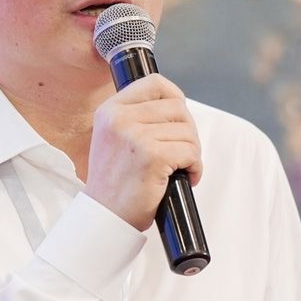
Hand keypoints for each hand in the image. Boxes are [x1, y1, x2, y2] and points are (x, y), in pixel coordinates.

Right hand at [83, 74, 202, 230]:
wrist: (105, 216)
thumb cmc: (114, 184)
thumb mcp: (113, 139)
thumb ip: (135, 118)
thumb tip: (175, 106)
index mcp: (110, 110)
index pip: (155, 83)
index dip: (175, 97)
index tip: (179, 118)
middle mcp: (120, 119)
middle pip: (178, 108)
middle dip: (188, 131)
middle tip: (182, 153)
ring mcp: (136, 136)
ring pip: (188, 132)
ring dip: (192, 153)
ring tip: (179, 168)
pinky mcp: (153, 156)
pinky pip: (191, 152)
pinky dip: (195, 168)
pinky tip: (184, 177)